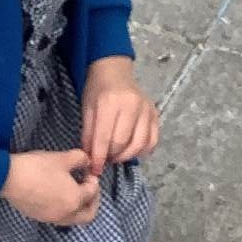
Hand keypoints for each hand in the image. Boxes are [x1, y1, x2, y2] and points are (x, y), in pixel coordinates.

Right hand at [2, 149, 101, 225]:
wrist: (9, 178)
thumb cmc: (36, 168)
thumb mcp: (62, 158)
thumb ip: (80, 159)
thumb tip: (86, 161)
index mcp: (75, 200)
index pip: (93, 193)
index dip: (93, 180)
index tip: (88, 172)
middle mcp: (66, 214)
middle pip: (88, 215)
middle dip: (92, 202)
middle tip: (89, 189)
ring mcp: (51, 218)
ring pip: (73, 219)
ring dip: (78, 207)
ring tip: (73, 192)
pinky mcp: (39, 217)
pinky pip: (59, 218)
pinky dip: (64, 209)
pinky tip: (57, 195)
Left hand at [81, 57, 160, 175]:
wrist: (114, 71)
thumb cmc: (97, 90)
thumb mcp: (87, 110)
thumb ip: (89, 135)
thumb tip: (92, 160)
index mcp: (110, 102)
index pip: (104, 138)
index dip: (98, 157)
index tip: (95, 169)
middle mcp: (131, 105)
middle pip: (122, 143)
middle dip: (111, 157)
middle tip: (105, 159)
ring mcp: (146, 109)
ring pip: (139, 144)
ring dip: (126, 156)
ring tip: (116, 156)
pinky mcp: (155, 114)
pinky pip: (152, 140)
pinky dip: (142, 151)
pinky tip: (131, 150)